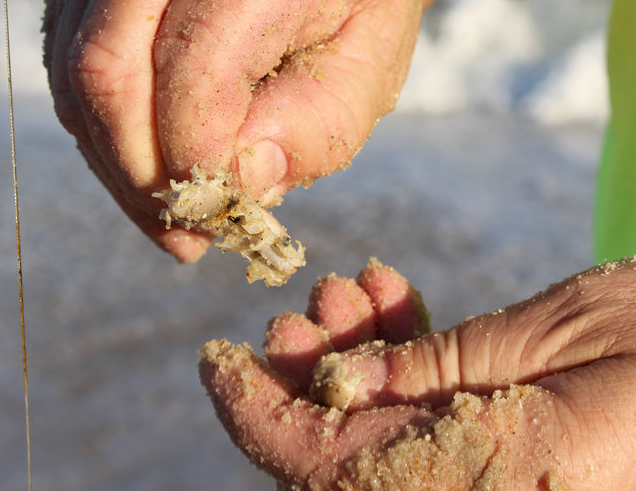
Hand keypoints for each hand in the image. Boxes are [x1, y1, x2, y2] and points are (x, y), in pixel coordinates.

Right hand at [42, 0, 451, 262]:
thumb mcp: (374, 55)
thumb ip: (319, 125)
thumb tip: (239, 186)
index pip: (191, 66)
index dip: (196, 160)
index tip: (223, 214)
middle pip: (105, 67)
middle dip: (140, 175)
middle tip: (184, 234)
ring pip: (71, 67)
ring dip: (114, 160)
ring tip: (171, 205)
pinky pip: (63, 55)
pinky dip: (100, 125)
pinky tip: (147, 159)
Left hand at [199, 257, 635, 489]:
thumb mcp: (543, 353)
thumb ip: (432, 375)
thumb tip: (336, 381)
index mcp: (470, 483)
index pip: (318, 465)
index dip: (257, 415)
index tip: (218, 362)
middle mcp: (467, 486)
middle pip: (338, 445)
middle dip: (304, 375)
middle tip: (296, 311)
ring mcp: (484, 463)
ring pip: (377, 417)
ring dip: (350, 351)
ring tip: (347, 290)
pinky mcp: (500, 428)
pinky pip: (426, 399)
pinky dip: (401, 350)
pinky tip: (392, 291)